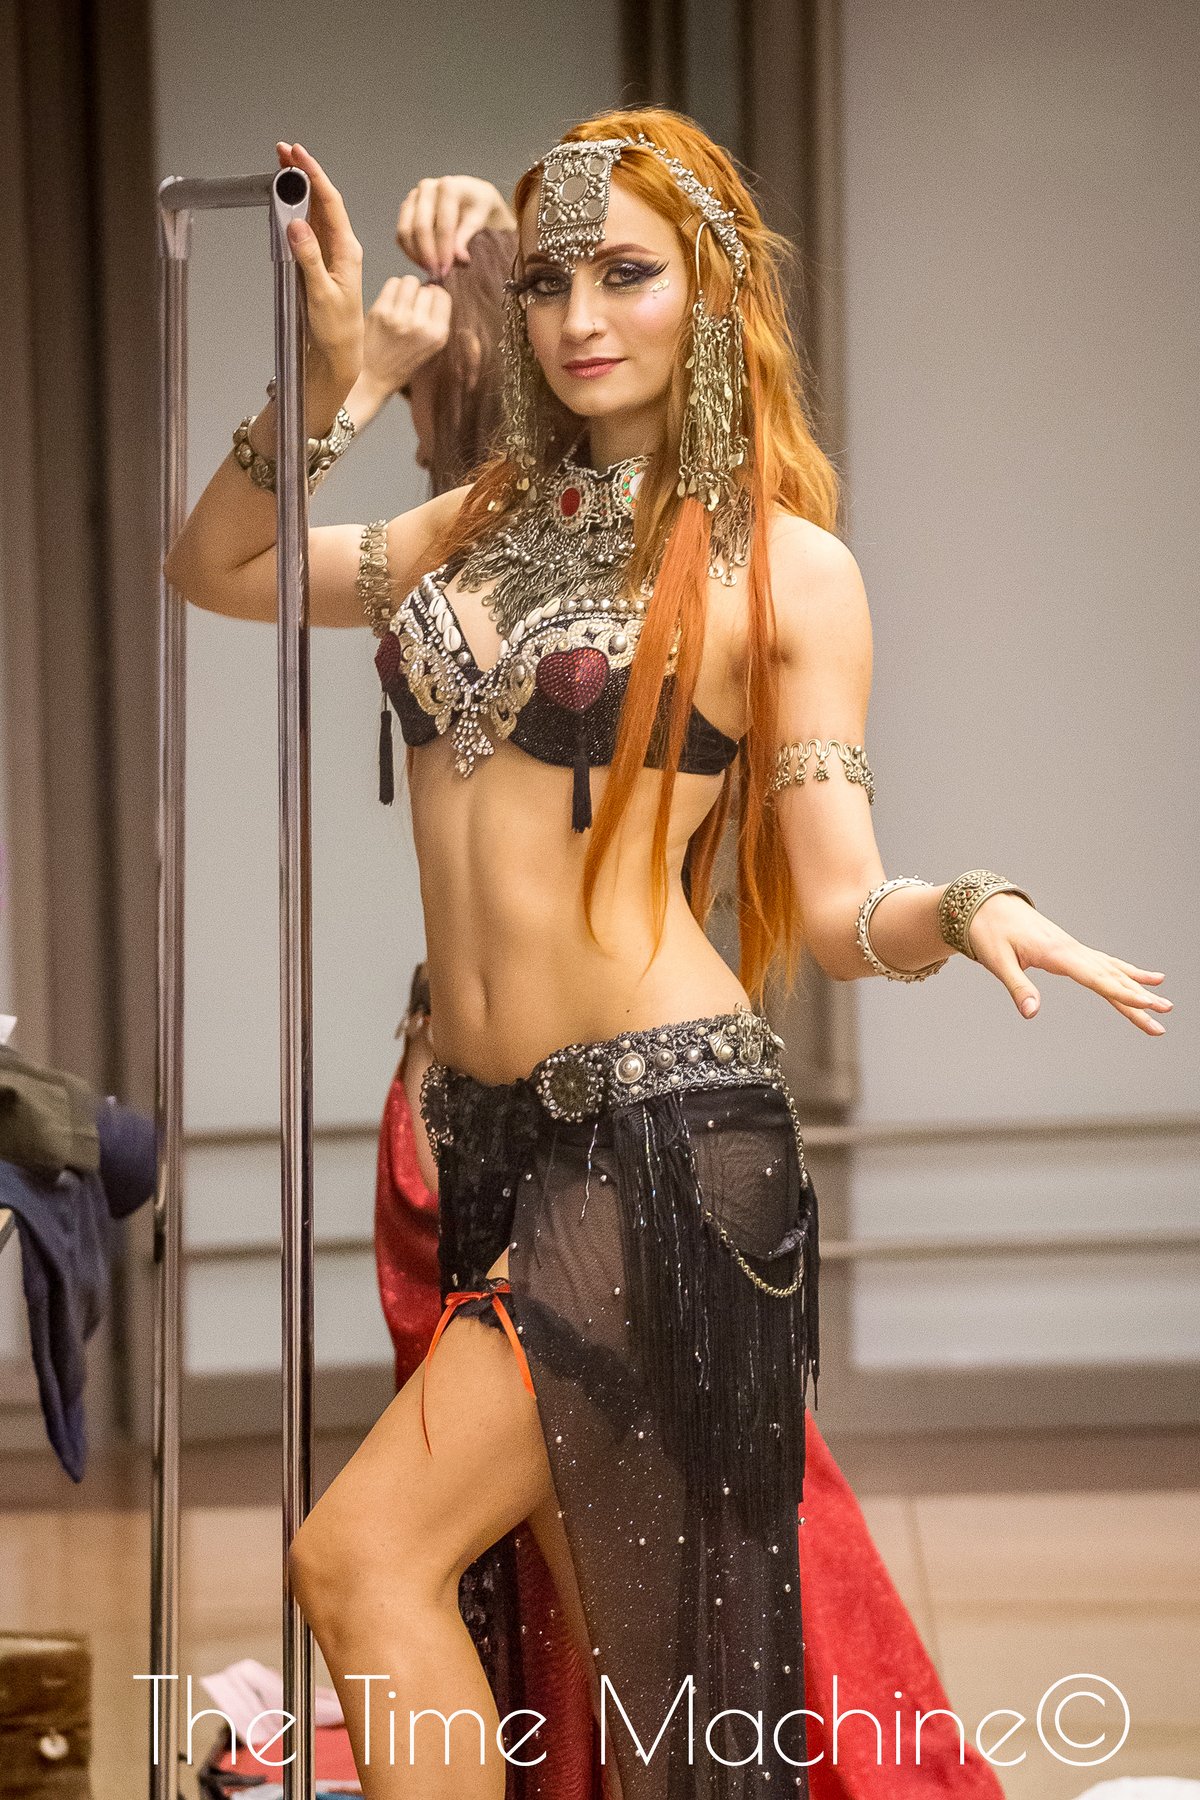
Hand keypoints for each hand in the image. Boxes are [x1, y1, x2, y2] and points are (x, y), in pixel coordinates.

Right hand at [275, 142, 363, 396]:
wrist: (339, 355)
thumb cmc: (336, 330)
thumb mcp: (322, 295)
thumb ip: (310, 259)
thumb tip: (297, 225)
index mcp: (348, 251)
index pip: (331, 203)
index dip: (315, 176)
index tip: (298, 155)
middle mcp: (342, 247)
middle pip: (323, 200)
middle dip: (304, 173)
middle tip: (283, 151)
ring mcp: (332, 253)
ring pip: (315, 211)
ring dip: (300, 188)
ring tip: (282, 166)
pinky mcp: (321, 261)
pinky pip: (310, 228)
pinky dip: (297, 209)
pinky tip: (287, 198)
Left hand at [362, 275, 452, 399]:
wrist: (372, 378)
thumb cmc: (400, 364)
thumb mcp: (429, 348)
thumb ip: (436, 320)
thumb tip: (433, 288)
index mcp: (437, 336)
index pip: (443, 296)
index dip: (435, 296)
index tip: (428, 302)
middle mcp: (421, 326)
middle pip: (426, 289)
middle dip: (420, 294)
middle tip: (411, 308)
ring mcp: (400, 317)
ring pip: (409, 281)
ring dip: (406, 288)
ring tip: (401, 304)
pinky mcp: (381, 311)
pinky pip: (392, 283)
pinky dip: (392, 289)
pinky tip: (390, 303)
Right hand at [395, 176, 515, 277]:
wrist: (469, 197)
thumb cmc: (477, 208)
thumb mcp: (479, 219)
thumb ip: (467, 236)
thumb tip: (458, 258)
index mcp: (448, 186)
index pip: (443, 224)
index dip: (444, 250)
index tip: (446, 270)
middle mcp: (427, 188)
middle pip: (420, 227)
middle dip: (428, 255)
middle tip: (436, 275)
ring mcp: (413, 198)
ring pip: (405, 231)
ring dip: (416, 255)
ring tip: (430, 272)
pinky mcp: (405, 209)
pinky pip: (401, 235)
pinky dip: (410, 252)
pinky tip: (423, 264)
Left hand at [965, 891, 1172, 1035]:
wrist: (984, 904)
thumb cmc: (989, 932)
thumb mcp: (997, 961)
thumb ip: (1018, 987)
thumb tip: (1031, 1013)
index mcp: (1057, 954)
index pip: (1097, 978)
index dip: (1124, 993)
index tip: (1148, 1004)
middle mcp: (1071, 950)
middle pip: (1112, 978)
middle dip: (1139, 997)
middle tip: (1166, 1012)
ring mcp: (1072, 948)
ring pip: (1111, 971)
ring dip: (1136, 987)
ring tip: (1163, 1001)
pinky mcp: (1068, 950)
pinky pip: (1102, 963)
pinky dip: (1123, 972)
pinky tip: (1140, 978)